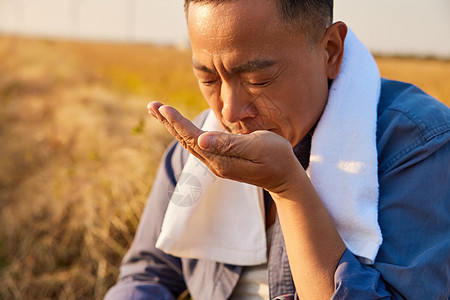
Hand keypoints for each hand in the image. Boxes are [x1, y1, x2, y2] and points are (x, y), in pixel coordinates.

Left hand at [147, 101, 302, 193]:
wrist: (284, 177)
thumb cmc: (276, 157)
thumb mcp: (258, 147)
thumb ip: (230, 144)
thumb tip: (202, 139)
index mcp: (221, 159)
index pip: (193, 138)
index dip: (177, 122)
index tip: (163, 108)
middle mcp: (214, 163)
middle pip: (185, 140)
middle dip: (168, 122)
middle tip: (151, 105)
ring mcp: (216, 163)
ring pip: (189, 143)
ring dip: (172, 127)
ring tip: (158, 112)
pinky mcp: (220, 160)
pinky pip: (197, 145)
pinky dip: (184, 132)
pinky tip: (178, 126)